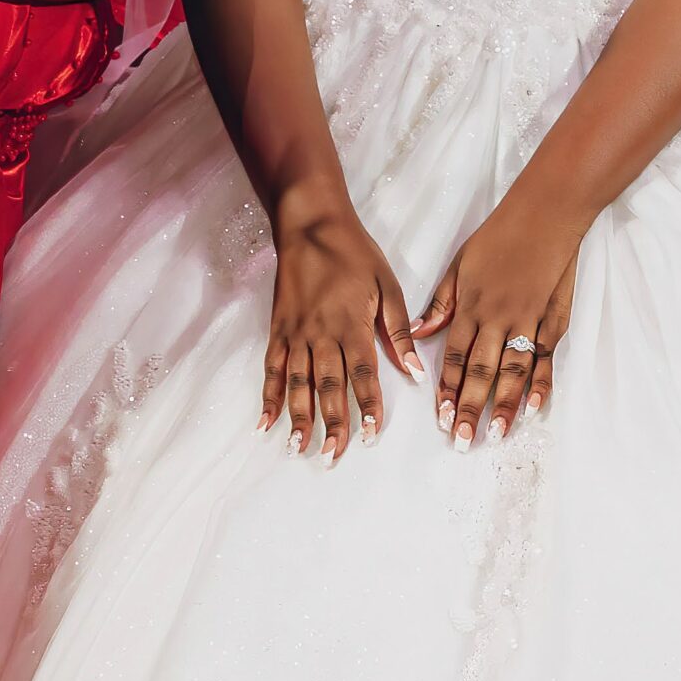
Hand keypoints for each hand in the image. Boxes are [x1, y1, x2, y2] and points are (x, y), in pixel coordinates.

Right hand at [261, 206, 421, 461]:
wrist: (310, 224)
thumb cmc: (353, 253)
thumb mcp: (387, 285)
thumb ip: (398, 330)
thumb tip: (415, 370)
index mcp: (352, 324)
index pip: (363, 375)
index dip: (368, 406)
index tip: (372, 435)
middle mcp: (321, 334)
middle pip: (327, 387)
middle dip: (332, 424)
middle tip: (333, 456)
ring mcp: (295, 334)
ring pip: (296, 384)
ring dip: (298, 418)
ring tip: (299, 448)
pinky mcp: (277, 329)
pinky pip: (271, 369)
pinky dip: (267, 397)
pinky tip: (265, 422)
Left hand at [415, 201, 581, 447]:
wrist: (545, 214)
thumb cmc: (499, 236)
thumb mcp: (460, 263)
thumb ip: (442, 302)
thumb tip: (419, 332)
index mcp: (471, 305)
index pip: (455, 356)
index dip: (448, 389)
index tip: (442, 417)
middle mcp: (497, 317)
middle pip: (481, 371)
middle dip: (470, 408)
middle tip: (463, 440)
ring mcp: (528, 320)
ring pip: (513, 370)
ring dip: (503, 404)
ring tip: (494, 434)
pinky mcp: (553, 318)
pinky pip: (546, 356)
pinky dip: (541, 382)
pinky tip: (534, 406)